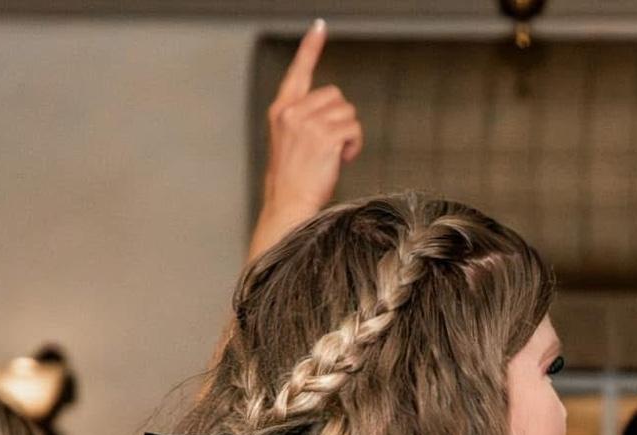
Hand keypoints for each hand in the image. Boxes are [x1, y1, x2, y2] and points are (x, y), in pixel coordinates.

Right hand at [248, 20, 363, 262]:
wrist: (288, 204)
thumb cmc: (294, 179)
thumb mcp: (291, 141)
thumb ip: (306, 119)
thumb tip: (335, 111)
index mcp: (282, 109)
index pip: (298, 71)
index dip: (311, 48)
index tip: (320, 27)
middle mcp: (292, 111)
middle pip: (335, 95)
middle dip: (342, 118)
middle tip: (334, 144)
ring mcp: (308, 123)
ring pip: (347, 111)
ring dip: (350, 133)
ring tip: (336, 154)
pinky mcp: (324, 137)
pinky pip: (354, 128)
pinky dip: (354, 144)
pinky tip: (343, 159)